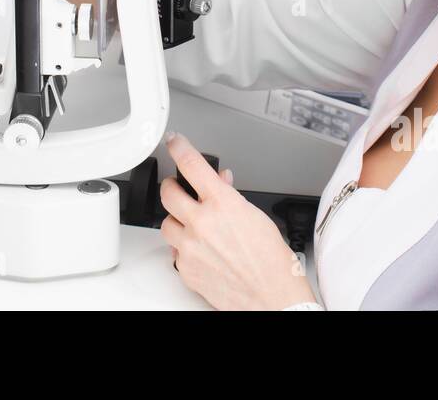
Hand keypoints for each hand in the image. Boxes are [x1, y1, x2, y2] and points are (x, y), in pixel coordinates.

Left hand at [160, 133, 316, 309]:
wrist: (272, 296)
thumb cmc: (271, 260)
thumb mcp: (255, 215)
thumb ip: (230, 195)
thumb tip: (218, 181)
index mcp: (222, 204)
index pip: (191, 164)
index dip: (179, 147)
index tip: (174, 141)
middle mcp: (202, 223)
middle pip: (168, 193)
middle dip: (172, 186)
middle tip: (178, 187)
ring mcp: (190, 247)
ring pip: (166, 223)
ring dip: (177, 220)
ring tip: (195, 226)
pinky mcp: (185, 269)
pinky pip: (174, 251)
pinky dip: (184, 248)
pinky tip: (201, 250)